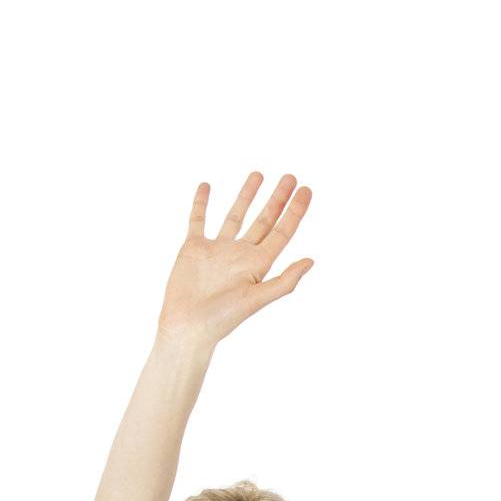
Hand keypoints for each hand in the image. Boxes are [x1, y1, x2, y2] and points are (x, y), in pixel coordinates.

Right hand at [157, 172, 314, 348]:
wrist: (188, 325)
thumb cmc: (223, 318)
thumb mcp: (258, 298)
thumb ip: (285, 280)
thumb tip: (311, 260)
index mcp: (259, 264)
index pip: (283, 232)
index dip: (295, 211)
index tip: (306, 190)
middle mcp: (241, 254)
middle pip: (264, 220)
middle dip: (277, 199)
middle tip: (290, 177)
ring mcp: (218, 249)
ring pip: (235, 215)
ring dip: (246, 195)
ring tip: (258, 174)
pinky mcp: (194, 248)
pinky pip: (199, 220)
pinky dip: (202, 203)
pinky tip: (207, 186)